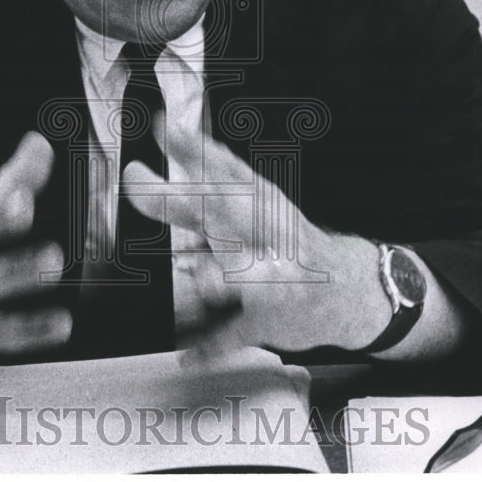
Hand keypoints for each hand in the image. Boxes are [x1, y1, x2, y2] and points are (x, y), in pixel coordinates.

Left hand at [123, 116, 387, 355]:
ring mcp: (274, 276)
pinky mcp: (271, 318)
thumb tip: (162, 141)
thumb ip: (206, 183)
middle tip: (134, 181)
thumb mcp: (253, 207)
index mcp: (260, 201)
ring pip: (238, 273)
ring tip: (194, 274)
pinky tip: (188, 353)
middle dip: (180, 198)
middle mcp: (266, 232)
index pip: (226, 167)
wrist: (347, 290)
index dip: (194, 148)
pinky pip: (235, 332)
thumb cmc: (287, 242)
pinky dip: (210, 345)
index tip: (164, 128)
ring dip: (214, 275)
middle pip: (220, 211)